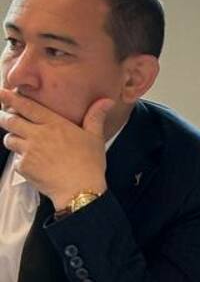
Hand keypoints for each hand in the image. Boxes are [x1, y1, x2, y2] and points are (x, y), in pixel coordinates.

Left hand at [0, 88, 111, 209]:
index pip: (27, 107)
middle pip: (10, 121)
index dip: (11, 98)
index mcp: (54, 124)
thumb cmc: (90, 163)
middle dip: (3, 116)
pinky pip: (15, 159)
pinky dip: (21, 160)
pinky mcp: (23, 167)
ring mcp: (28, 151)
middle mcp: (38, 135)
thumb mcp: (95, 137)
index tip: (1, 92)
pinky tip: (34, 164)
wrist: (80, 189)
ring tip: (22, 142)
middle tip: (2, 115)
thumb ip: (95, 116)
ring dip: (13, 139)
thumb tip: (107, 101)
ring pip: (9, 140)